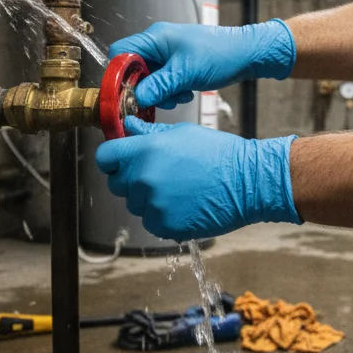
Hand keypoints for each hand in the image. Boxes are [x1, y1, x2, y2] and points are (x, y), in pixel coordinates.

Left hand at [95, 117, 301, 240]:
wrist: (247, 183)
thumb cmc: (219, 153)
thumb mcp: (183, 134)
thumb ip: (149, 133)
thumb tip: (128, 126)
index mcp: (145, 151)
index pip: (105, 157)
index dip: (112, 159)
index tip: (120, 161)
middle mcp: (143, 178)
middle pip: (117, 183)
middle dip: (131, 179)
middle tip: (159, 175)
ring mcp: (153, 205)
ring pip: (135, 205)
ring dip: (149, 199)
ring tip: (178, 189)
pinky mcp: (164, 226)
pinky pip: (151, 222)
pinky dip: (163, 216)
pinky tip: (184, 204)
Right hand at [108, 19, 295, 109]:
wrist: (247, 54)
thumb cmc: (220, 54)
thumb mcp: (186, 73)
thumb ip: (159, 85)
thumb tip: (136, 97)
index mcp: (156, 38)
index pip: (121, 53)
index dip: (118, 74)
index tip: (124, 94)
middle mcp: (158, 44)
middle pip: (134, 69)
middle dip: (144, 88)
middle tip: (157, 100)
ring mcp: (168, 54)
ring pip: (149, 78)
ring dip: (160, 92)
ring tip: (179, 96)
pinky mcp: (178, 65)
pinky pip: (163, 81)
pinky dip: (171, 91)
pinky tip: (185, 93)